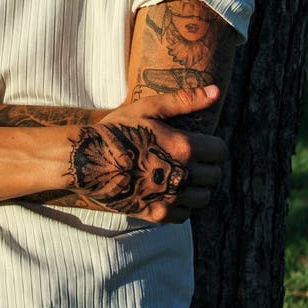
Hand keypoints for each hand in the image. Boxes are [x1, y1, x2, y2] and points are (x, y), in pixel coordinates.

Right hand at [67, 85, 226, 222]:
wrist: (87, 160)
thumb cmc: (117, 129)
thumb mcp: (148, 108)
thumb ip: (184, 100)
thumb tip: (216, 92)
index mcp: (183, 146)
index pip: (220, 152)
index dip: (213, 146)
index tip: (201, 143)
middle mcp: (181, 175)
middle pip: (215, 176)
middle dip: (207, 165)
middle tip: (189, 157)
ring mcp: (170, 198)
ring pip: (204, 197)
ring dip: (197, 186)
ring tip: (180, 173)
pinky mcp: (158, 215)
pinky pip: (185, 214)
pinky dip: (182, 203)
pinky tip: (168, 189)